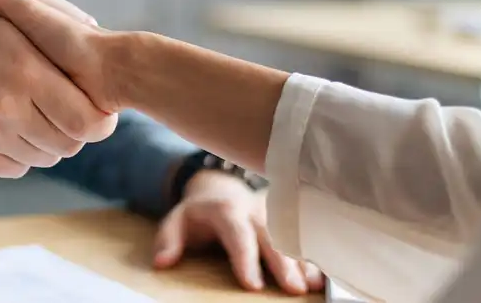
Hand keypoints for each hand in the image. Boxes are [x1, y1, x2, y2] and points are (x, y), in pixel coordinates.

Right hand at [0, 0, 117, 177]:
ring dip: (46, 146)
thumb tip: (98, 32)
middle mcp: (6, 104)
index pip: (85, 122)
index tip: (99, 112)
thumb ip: (67, 16)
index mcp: (27, 70)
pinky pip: (12, 168)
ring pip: (40, 159)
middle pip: (66, 146)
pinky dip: (21, 157)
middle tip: (71, 118)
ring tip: (41, 120)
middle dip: (74, 135)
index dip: (99, 123)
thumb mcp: (24, 8)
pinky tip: (17, 132)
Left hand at [156, 170, 323, 293]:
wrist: (221, 192)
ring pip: (292, 240)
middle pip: (272, 239)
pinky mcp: (287, 223)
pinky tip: (319, 279)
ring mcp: (275, 217)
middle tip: (293, 290)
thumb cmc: (198, 215)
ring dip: (302, 264)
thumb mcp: (176, 221)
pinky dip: (311, 259)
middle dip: (283, 265)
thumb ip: (167, 240)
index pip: (237, 236)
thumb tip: (162, 262)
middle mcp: (255, 212)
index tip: (253, 285)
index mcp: (226, 212)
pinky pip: (302, 241)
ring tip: (310, 286)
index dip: (246, 260)